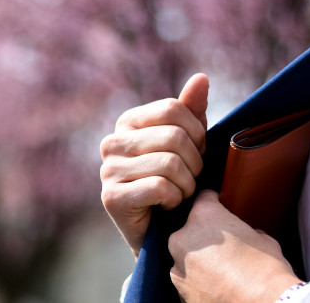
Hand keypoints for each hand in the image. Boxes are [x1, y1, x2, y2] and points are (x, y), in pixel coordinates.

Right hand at [100, 73, 208, 256]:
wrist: (160, 231)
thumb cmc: (175, 182)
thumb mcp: (187, 143)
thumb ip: (191, 110)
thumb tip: (202, 78)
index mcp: (128, 121)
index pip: (173, 109)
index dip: (197, 133)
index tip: (196, 153)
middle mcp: (112, 142)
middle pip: (174, 136)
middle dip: (195, 163)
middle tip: (189, 179)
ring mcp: (108, 170)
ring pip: (170, 164)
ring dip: (187, 185)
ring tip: (179, 193)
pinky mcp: (111, 198)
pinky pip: (160, 187)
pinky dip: (174, 200)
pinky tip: (166, 206)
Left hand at [168, 189, 300, 301]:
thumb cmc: (266, 270)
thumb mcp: (262, 238)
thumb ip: (245, 229)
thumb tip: (247, 234)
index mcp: (204, 217)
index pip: (204, 198)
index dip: (215, 202)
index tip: (220, 207)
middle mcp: (183, 238)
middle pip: (190, 229)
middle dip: (204, 235)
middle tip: (224, 246)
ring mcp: (178, 266)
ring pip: (185, 255)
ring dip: (198, 259)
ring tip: (222, 270)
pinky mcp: (179, 290)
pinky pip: (187, 278)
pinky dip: (198, 280)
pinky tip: (217, 284)